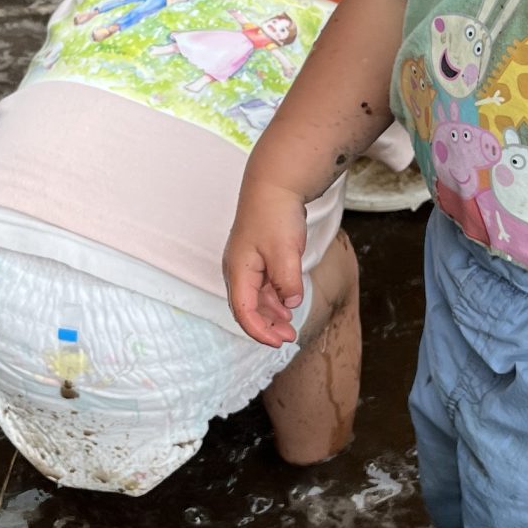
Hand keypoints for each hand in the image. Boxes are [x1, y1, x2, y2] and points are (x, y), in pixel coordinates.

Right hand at [224, 180, 307, 348]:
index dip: (260, 332)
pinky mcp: (256, 258)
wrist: (275, 184)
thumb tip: (290, 305)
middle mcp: (237, 270)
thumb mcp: (286, 251)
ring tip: (289, 327)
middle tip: (288, 338)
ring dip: (271, 315)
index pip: (243, 312)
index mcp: (239, 270)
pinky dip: (273, 300)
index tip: (279, 343)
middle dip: (266, 327)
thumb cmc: (276, 214)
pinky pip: (261, 287)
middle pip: (246, 308)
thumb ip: (288, 282)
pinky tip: (287, 306)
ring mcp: (245, 264)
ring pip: (254, 299)